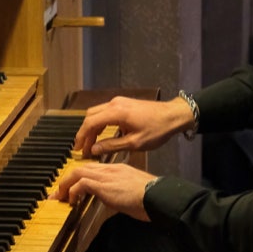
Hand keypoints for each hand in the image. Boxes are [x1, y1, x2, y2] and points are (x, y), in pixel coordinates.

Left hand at [49, 163, 156, 221]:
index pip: (92, 169)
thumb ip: (120, 192)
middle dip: (67, 180)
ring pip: (78, 173)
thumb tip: (113, 200)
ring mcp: (107, 176)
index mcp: (117, 170)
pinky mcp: (104, 185)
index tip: (72, 189)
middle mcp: (110, 169)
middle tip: (58, 193)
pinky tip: (72, 202)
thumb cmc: (150, 198)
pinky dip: (73, 192)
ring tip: (60, 198)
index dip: (79, 178)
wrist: (158, 197)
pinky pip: (81, 184)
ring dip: (65, 185)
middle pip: (81, 168)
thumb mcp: (132, 193)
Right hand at [74, 96, 193, 157]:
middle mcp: (115, 103)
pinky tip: (102, 135)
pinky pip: (105, 112)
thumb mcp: (134, 143)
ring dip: (92, 127)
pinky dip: (100, 123)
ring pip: (97, 113)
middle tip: (83, 148)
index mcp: (116, 112)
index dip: (82, 137)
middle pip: (91, 116)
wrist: (174, 115)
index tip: (78, 149)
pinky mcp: (124, 103)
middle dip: (84, 132)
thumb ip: (112, 146)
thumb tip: (94, 150)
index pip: (90, 122)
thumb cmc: (157, 130)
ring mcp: (119, 101)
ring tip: (91, 144)